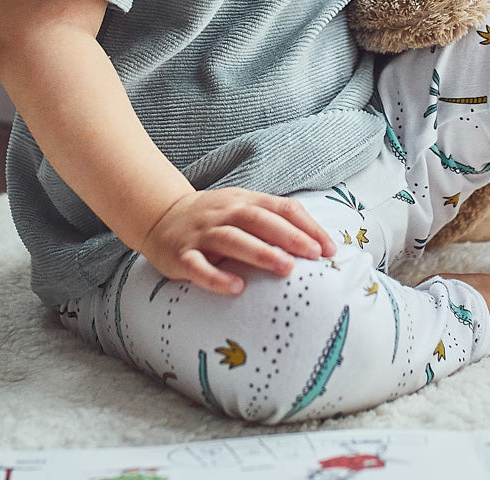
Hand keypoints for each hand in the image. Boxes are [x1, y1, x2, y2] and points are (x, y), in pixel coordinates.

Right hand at [138, 187, 336, 295]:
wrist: (161, 216)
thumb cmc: (214, 218)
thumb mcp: (242, 208)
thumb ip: (272, 220)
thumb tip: (316, 244)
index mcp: (245, 201)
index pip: (282, 208)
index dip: (307, 226)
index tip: (329, 248)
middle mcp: (225, 213)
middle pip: (260, 220)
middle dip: (289, 236)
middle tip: (314, 254)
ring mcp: (202, 234)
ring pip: (233, 240)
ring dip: (261, 253)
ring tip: (286, 268)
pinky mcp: (181, 255)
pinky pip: (198, 266)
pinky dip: (217, 277)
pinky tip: (236, 288)